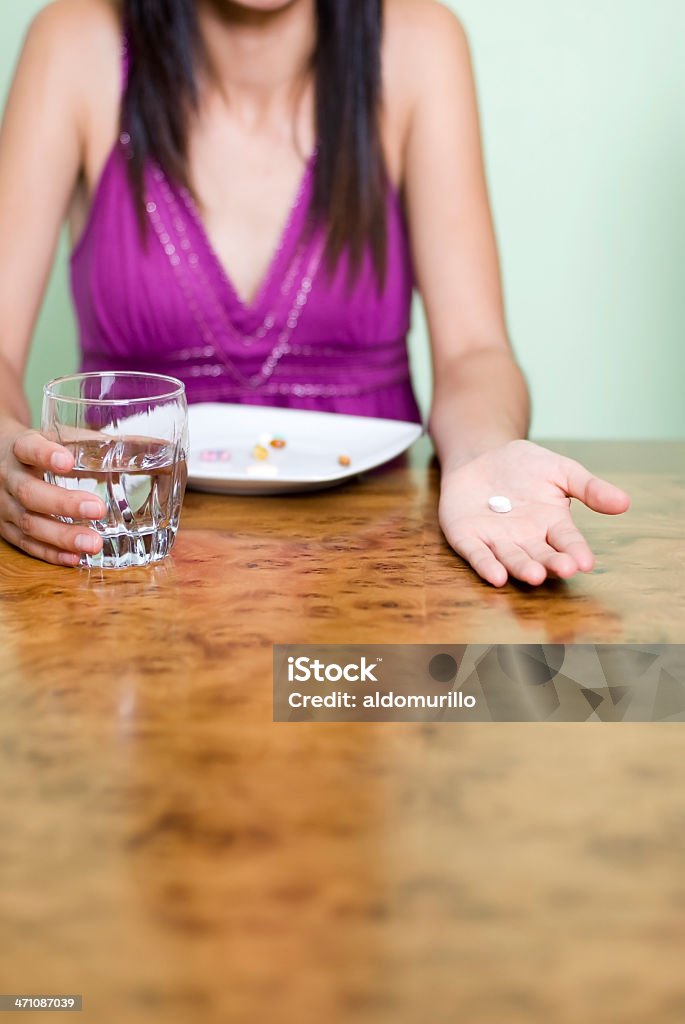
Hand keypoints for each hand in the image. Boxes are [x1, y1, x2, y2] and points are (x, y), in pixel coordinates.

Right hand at [0, 425, 104, 566]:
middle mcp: (7, 477)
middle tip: (98, 509)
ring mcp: (3, 506)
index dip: (44, 454)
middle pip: (29, 492)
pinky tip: (75, 558)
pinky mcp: (6, 529)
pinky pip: (27, 545)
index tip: (67, 460)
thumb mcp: (59, 438)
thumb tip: (156, 448)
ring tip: (94, 544)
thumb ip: (96, 445)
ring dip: (62, 536)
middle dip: (63, 503)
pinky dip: (51, 553)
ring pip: (29, 523)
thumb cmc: (40, 448)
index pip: (27, 448)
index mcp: (19, 448)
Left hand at [438, 439, 630, 586]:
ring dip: (522, 569)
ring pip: (511, 559)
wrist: (481, 456)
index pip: (568, 541)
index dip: (576, 551)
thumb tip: (624, 502)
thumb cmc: (524, 466)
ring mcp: (497, 541)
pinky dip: (486, 566)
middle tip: (565, 569)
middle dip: (553, 563)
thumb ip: (589, 487)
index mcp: (552, 524)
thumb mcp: (560, 470)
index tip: (586, 562)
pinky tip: (496, 576)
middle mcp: (527, 539)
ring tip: (535, 576)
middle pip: (542, 555)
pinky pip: (477, 555)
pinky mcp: (468, 539)